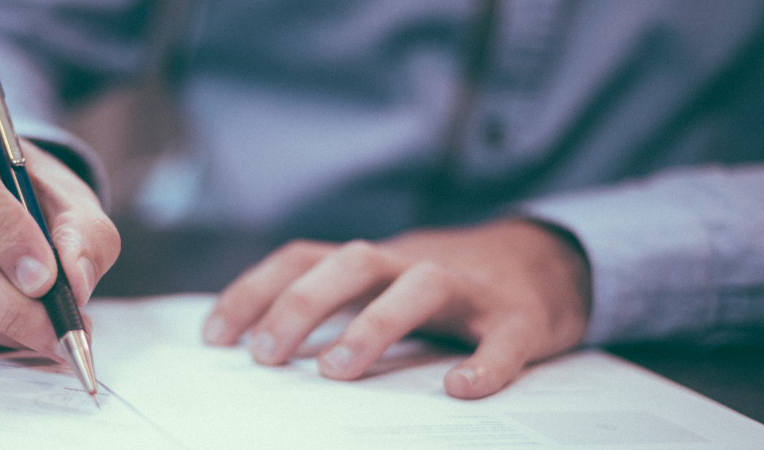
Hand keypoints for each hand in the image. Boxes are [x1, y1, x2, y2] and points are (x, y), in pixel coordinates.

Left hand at [203, 219, 589, 398]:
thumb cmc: (446, 287)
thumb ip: (333, 305)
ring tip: (337, 371)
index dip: (254, 291)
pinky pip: (504, 338)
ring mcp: (469, 288)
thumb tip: (259, 347)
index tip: (214, 337)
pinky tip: (462, 389)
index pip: (303, 258)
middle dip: (302, 304)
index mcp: (374, 262)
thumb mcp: (382, 285)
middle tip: (265, 356)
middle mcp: (413, 263)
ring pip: (420, 286)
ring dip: (374, 324)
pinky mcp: (521, 317)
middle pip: (352, 262)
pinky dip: (485, 363)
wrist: (549, 261)